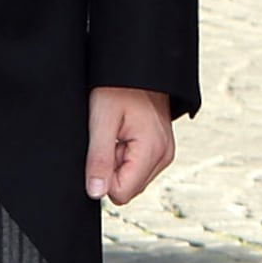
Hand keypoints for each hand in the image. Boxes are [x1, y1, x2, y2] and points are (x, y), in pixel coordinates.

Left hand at [86, 86, 174, 203]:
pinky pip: (139, 167)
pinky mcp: (162, 150)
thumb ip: (98, 160)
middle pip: (128, 189)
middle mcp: (164, 156)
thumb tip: (96, 192)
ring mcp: (165, 153)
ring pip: (132, 179)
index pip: (121, 193)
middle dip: (112, 169)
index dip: (103, 176)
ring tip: (119, 133)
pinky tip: (126, 134)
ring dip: (119, 161)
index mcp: (152, 151)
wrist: (139, 69)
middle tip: (112, 138)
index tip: (104, 148)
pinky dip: (127, 155)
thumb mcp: (101, 120)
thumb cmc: (119, 87)